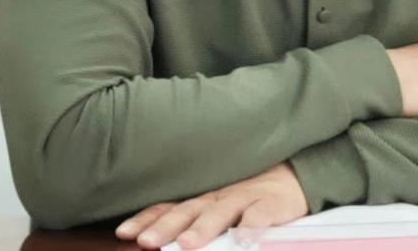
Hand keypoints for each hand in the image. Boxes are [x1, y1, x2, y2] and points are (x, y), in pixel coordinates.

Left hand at [115, 163, 307, 249]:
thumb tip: (148, 236)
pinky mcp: (271, 204)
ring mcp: (244, 198)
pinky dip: (251, 225)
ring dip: (202, 228)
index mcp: (201, 198)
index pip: (168, 207)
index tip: (125, 233)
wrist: (293, 175)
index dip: (147, 220)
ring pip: (221, 212)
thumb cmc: (247, 193)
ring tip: (186, 244)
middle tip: (146, 242)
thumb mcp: (214, 203)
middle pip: (188, 211)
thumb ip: (188, 217)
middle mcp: (218, 196)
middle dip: (165, 227)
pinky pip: (261, 215)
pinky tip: (242, 239)